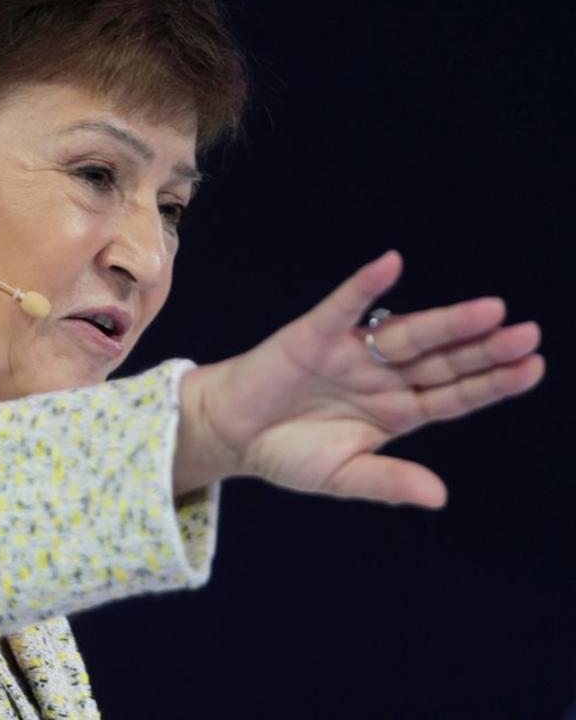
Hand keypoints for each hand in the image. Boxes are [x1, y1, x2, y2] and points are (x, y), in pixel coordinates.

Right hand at [174, 251, 544, 506]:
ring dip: (446, 321)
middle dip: (483, 348)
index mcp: (397, 412)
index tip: (532, 366)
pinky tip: (390, 266)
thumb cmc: (286, 453)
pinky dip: (364, 286)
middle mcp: (382, 377)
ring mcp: (351, 354)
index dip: (492, 383)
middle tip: (527, 334)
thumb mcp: (341, 475)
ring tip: (489, 310)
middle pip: (442, 360)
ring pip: (407, 334)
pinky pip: (342, 307)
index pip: (455, 395)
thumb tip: (440, 496)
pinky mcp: (313, 335)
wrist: (230, 434)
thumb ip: (388, 481)